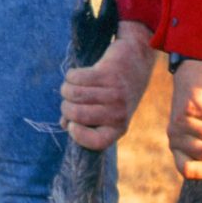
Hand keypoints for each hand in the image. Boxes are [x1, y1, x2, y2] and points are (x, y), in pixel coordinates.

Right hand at [62, 22, 153, 150]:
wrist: (136, 59)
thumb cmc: (115, 90)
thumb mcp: (105, 111)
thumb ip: (85, 121)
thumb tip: (65, 124)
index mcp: (119, 127)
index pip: (97, 142)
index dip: (78, 135)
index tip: (71, 125)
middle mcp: (119, 113)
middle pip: (77, 115)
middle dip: (65, 106)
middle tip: (69, 99)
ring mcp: (115, 94)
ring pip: (74, 94)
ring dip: (66, 89)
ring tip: (71, 86)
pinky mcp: (108, 74)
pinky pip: (76, 78)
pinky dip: (71, 75)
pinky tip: (75, 74)